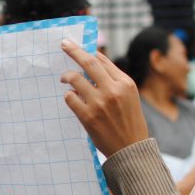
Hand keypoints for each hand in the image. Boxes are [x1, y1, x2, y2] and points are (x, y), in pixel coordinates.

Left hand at [60, 39, 148, 155]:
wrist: (130, 149)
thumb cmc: (129, 122)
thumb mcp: (130, 97)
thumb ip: (114, 80)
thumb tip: (92, 61)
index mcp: (125, 83)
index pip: (102, 60)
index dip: (87, 51)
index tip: (76, 46)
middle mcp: (113, 90)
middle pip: (88, 62)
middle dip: (73, 51)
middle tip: (64, 44)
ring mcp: (99, 103)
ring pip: (75, 79)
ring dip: (66, 76)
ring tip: (64, 78)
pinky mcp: (88, 117)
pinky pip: (70, 98)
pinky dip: (68, 96)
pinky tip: (72, 98)